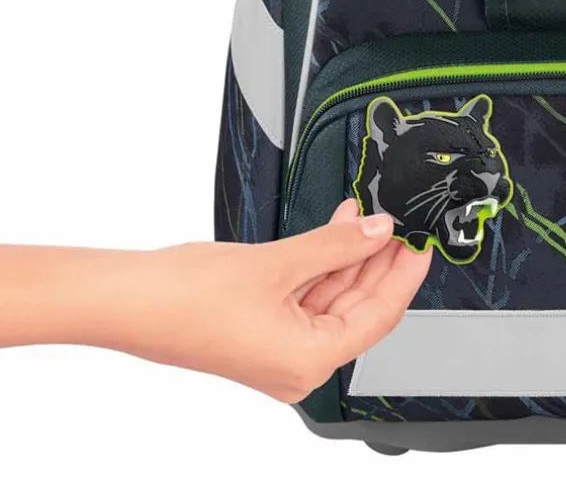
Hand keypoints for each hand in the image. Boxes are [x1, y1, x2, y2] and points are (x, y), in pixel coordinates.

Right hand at [0, 200, 431, 402]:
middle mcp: (297, 364)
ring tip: (365, 215)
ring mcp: (278, 349)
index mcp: (308, 361)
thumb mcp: (279, 263)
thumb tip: (379, 231)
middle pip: (358, 307)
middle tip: (398, 222)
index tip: (422, 244)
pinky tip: (336, 230)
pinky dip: (323, 263)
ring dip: (349, 255)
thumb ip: (337, 245)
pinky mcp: (262, 330)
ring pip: (333, 298)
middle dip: (377, 260)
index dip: (404, 274)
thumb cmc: (187, 297)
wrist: (129, 298)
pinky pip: (307, 296)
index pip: (379, 315)